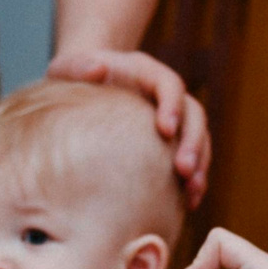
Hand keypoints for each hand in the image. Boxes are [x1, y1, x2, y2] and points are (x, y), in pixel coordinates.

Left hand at [46, 48, 210, 203]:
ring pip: (199, 138)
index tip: (166, 130)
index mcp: (145, 72)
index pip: (170, 84)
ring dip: (201, 165)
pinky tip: (188, 203)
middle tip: (184, 170)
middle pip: (193, 114)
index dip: (173, 106)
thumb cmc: (72, 77)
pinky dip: (194, 179)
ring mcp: (172, 117)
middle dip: (193, 142)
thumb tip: (97, 69)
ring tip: (192, 191)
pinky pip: (192, 158)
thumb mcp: (66, 68)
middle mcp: (165, 94)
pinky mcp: (171, 142)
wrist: (79, 87)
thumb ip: (77, 66)